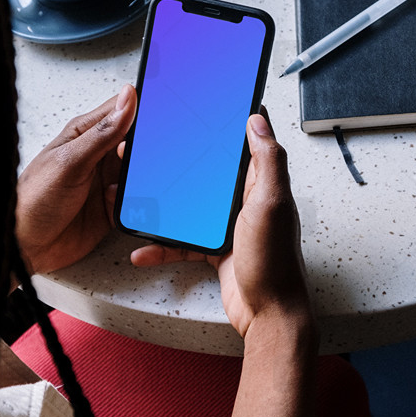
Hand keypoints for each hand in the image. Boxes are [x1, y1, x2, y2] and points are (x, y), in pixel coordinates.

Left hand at [15, 85, 135, 275]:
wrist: (25, 246)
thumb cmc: (34, 200)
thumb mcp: (70, 161)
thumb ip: (102, 132)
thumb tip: (126, 98)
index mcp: (84, 135)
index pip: (121, 112)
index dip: (142, 111)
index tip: (161, 116)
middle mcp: (97, 157)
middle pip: (136, 144)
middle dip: (146, 151)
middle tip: (145, 160)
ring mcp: (105, 182)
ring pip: (140, 174)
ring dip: (142, 180)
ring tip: (132, 186)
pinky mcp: (111, 208)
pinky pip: (136, 202)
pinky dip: (135, 205)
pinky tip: (119, 206)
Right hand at [131, 112, 313, 338]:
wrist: (267, 314)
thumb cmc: (275, 263)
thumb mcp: (271, 204)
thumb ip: (267, 161)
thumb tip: (258, 120)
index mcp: (263, 185)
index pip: (250, 144)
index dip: (234, 123)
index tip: (212, 102)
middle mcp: (247, 202)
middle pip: (214, 173)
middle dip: (188, 160)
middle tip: (160, 147)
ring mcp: (230, 226)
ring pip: (193, 207)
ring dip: (168, 205)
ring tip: (141, 196)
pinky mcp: (215, 249)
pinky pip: (183, 243)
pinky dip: (163, 246)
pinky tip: (142, 250)